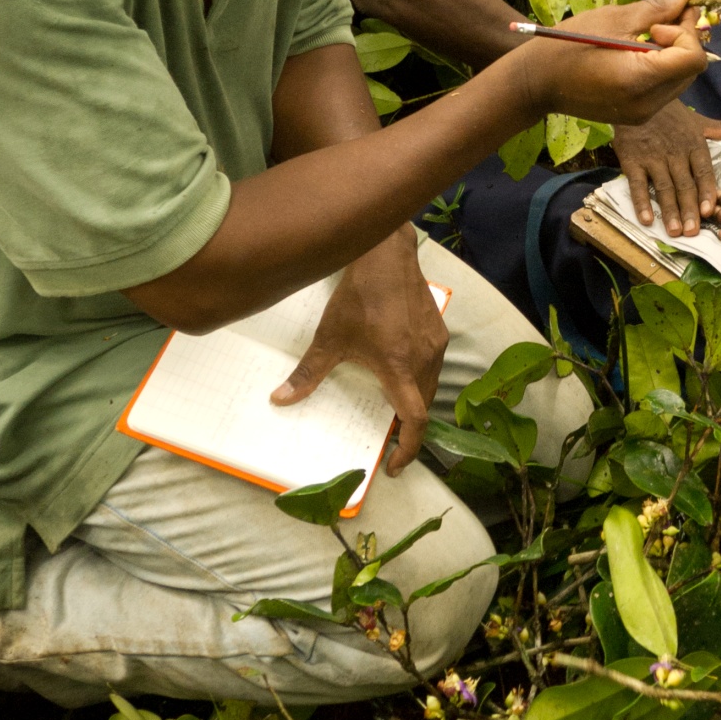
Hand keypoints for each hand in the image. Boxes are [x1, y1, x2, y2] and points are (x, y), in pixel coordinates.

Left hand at [272, 228, 446, 474]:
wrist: (387, 256)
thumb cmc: (359, 297)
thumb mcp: (330, 337)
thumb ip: (308, 372)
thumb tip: (280, 400)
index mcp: (400, 367)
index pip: (415, 420)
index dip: (408, 449)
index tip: (394, 463)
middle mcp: (424, 359)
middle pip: (424, 405)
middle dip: (408, 427)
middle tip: (386, 436)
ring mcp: (436, 344)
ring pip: (431, 386)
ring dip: (416, 401)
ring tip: (393, 405)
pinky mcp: (439, 330)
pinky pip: (434, 366)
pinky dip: (421, 379)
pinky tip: (401, 370)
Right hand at [522, 0, 706, 126]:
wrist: (537, 82)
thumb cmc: (569, 44)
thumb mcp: (613, 19)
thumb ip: (656, 9)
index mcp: (641, 80)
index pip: (692, 58)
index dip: (685, 33)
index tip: (658, 23)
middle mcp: (648, 104)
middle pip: (691, 70)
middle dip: (683, 40)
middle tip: (661, 20)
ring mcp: (643, 114)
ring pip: (680, 80)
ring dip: (673, 54)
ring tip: (646, 36)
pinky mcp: (637, 116)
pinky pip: (664, 90)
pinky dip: (661, 69)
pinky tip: (638, 55)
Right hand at [613, 104, 720, 237]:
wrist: (637, 99)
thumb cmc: (670, 114)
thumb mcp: (698, 121)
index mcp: (693, 145)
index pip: (703, 172)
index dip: (707, 192)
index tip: (711, 211)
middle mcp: (675, 154)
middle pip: (684, 185)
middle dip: (689, 209)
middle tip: (693, 232)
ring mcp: (653, 158)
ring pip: (663, 187)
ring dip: (669, 211)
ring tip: (675, 232)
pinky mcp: (632, 161)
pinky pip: (637, 184)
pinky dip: (641, 202)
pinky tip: (647, 219)